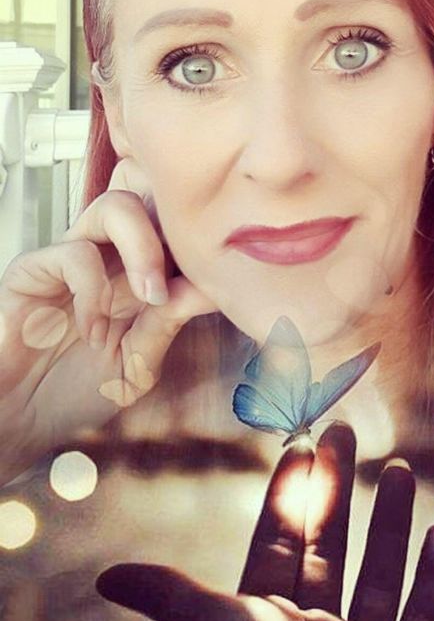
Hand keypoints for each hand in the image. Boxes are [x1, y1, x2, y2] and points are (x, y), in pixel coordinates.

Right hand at [0, 159, 214, 484]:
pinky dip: (93, 290)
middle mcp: (108, 257)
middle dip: (179, 227)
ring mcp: (71, 259)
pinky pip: (73, 252)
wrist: (20, 423)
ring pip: (115, 206)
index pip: (177, 228)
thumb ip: (167, 322)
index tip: (226, 277)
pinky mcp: (33, 270)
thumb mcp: (137, 364)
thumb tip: (212, 287)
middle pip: (152, 197)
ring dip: (143, 249)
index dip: (202, 240)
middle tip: (191, 273)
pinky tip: (91, 330)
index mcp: (138, 274)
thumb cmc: (75, 393)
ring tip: (149, 296)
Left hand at [96, 424, 433, 620]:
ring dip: (387, 521)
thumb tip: (105, 577)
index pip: (279, 543)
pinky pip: (424, 614)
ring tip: (397, 467)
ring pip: (378, 571)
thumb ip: (166, 591)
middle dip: (336, 490)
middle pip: (329, 547)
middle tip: (346, 433)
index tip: (300, 447)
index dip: (287, 495)